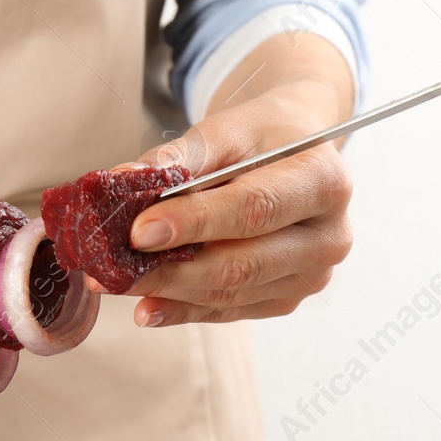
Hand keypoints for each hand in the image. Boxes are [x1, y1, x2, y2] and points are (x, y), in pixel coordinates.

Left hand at [108, 76, 353, 326]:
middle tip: (112, 268)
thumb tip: (123, 180)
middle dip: (170, 270)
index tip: (139, 231)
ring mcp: (311, 275)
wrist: (295, 152)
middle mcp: (329, 236)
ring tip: (113, 283)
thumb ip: (179, 158)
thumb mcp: (226, 129)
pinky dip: (183, 310)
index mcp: (323, 182)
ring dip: (167, 292)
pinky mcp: (287, 298)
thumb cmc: (261, 138)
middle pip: (242, 264)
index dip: (195, 223)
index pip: (254, 209)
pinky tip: (145, 308)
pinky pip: (229, 311)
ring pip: (231, 294)